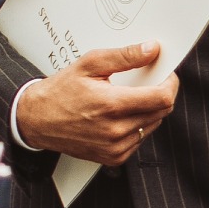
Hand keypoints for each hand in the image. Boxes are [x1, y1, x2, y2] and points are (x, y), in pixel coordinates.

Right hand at [15, 41, 177, 164]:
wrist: (37, 120)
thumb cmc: (61, 91)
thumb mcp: (91, 63)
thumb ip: (125, 56)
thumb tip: (152, 49)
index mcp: (111, 105)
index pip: (162, 98)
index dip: (171, 83)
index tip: (166, 74)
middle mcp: (115, 131)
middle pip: (162, 111)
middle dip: (161, 93)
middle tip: (148, 82)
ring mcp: (114, 148)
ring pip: (154, 125)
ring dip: (150, 109)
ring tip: (130, 98)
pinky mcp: (113, 158)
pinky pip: (140, 139)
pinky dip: (139, 124)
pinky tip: (122, 114)